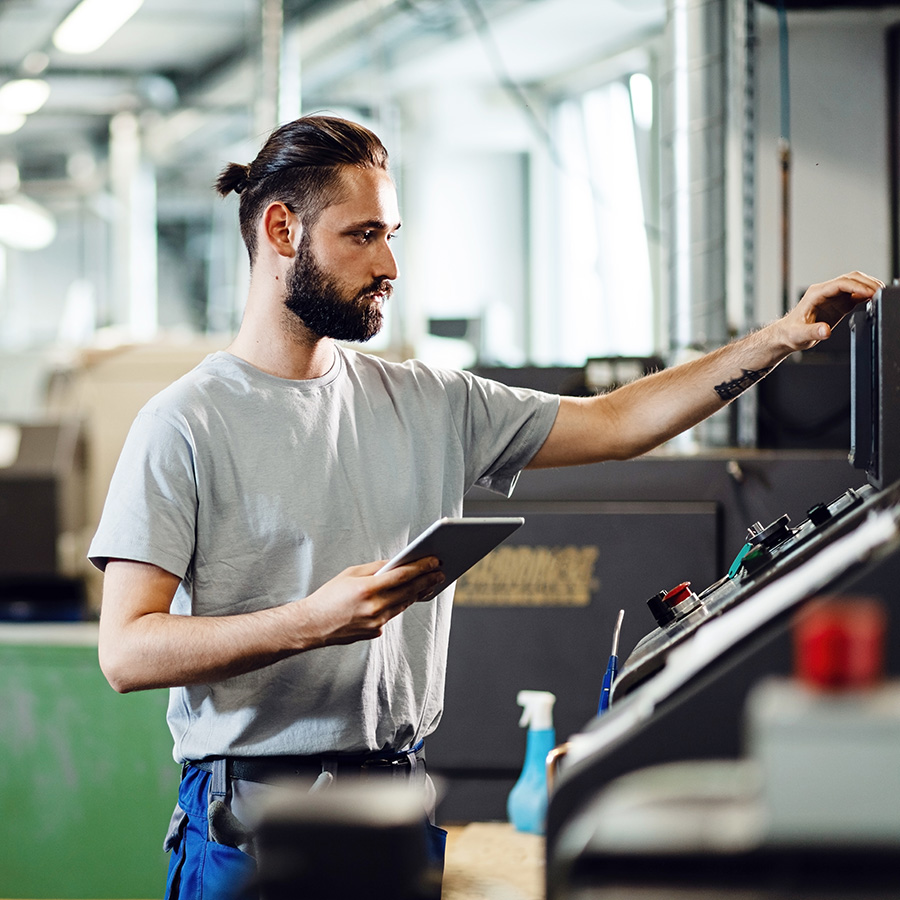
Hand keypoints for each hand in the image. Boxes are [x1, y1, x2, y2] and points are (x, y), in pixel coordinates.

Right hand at [297, 556, 444, 646]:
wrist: (312, 625)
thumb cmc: (328, 596)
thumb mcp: (350, 574)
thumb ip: (375, 568)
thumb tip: (396, 563)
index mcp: (367, 589)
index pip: (402, 575)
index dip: (421, 567)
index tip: (435, 561)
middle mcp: (374, 607)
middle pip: (409, 591)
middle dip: (427, 580)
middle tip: (440, 572)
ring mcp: (376, 623)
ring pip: (403, 604)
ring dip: (417, 593)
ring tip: (429, 583)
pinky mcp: (375, 633)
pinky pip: (391, 615)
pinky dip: (397, 605)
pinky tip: (405, 597)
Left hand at [778, 270, 883, 351]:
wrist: (787, 335)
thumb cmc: (791, 333)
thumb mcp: (800, 335)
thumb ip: (813, 332)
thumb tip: (826, 330)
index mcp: (816, 294)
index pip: (840, 284)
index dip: (857, 286)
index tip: (870, 293)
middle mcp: (825, 292)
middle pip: (851, 279)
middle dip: (867, 283)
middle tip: (881, 293)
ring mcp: (833, 297)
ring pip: (855, 284)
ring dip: (869, 287)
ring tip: (881, 295)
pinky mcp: (838, 304)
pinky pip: (856, 295)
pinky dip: (867, 296)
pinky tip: (874, 300)